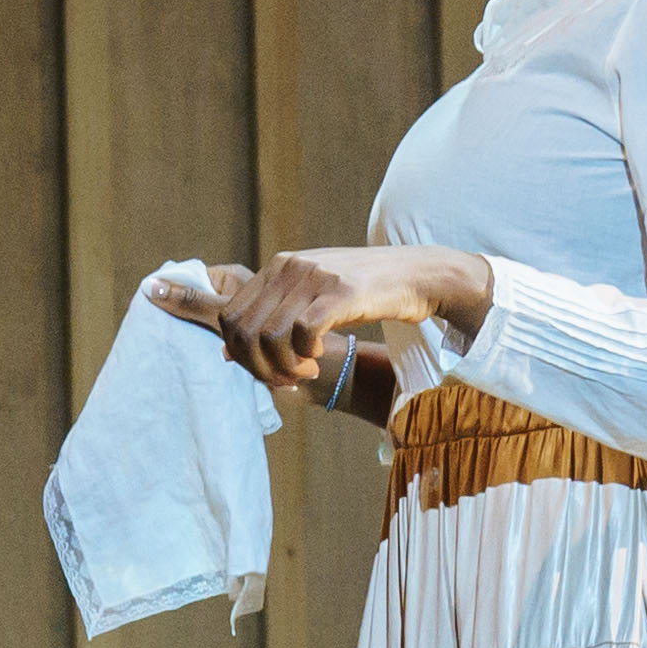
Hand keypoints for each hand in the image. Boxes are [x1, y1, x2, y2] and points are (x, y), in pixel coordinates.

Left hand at [147, 247, 486, 394]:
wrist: (420, 275)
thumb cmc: (366, 293)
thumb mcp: (312, 301)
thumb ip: (272, 319)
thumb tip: (225, 353)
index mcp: (278, 267)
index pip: (229, 316)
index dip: (238, 354)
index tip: (263, 372)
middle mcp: (290, 266)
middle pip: (242, 329)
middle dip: (255, 366)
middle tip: (283, 381)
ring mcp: (315, 277)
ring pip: (269, 336)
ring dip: (281, 367)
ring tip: (302, 374)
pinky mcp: (341, 292)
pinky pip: (303, 333)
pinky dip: (304, 356)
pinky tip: (318, 361)